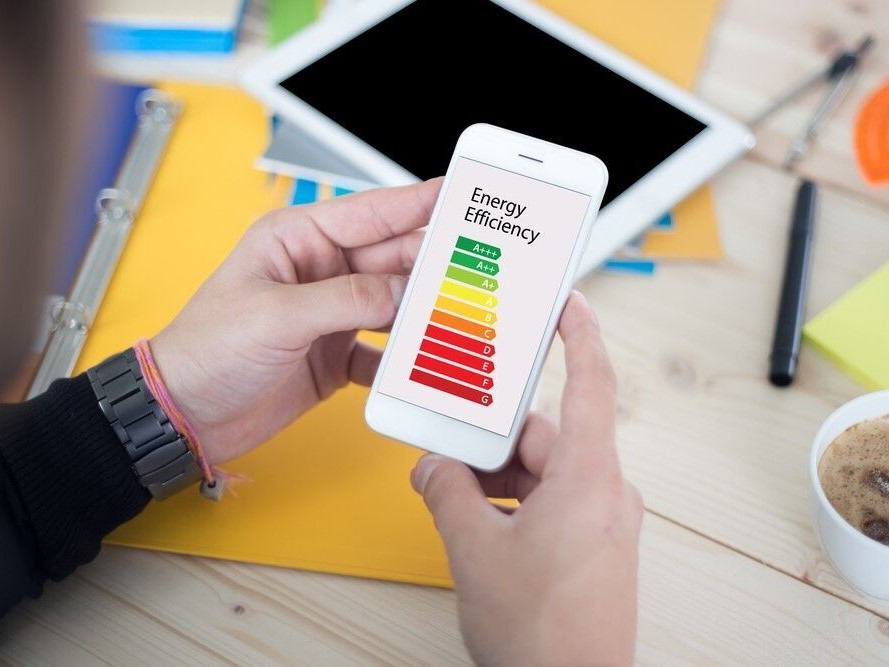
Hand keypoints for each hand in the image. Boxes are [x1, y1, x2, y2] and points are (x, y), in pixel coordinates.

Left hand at [151, 179, 440, 464]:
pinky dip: (401, 362)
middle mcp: (319, 272)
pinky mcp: (335, 355)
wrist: (185, 415)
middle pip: (391, 260)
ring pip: (392, 305)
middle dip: (430, 265)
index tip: (459, 195)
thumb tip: (402, 292)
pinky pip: (382, 353)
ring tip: (456, 314)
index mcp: (298, 240)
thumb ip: (346, 300)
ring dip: (421, 312)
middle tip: (472, 269)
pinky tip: (418, 366)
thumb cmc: (206, 350)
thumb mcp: (276, 316)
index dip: (417, 203)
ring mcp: (330, 315)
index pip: (371, 213)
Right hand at [411, 293, 642, 666]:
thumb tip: (434, 469)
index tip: (569, 303)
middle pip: (544, 436)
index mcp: (588, 479)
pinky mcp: (595, 545)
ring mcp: (604, 521)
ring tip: (455, 496)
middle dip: (492, 443)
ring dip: (499, 478)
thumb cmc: (543, 634)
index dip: (581, 335)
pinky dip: (515, 502)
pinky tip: (480, 522)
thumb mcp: (474, 550)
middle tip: (450, 448)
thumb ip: (448, 494)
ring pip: (544, 472)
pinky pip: (553, 500)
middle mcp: (605, 493)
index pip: (591, 384)